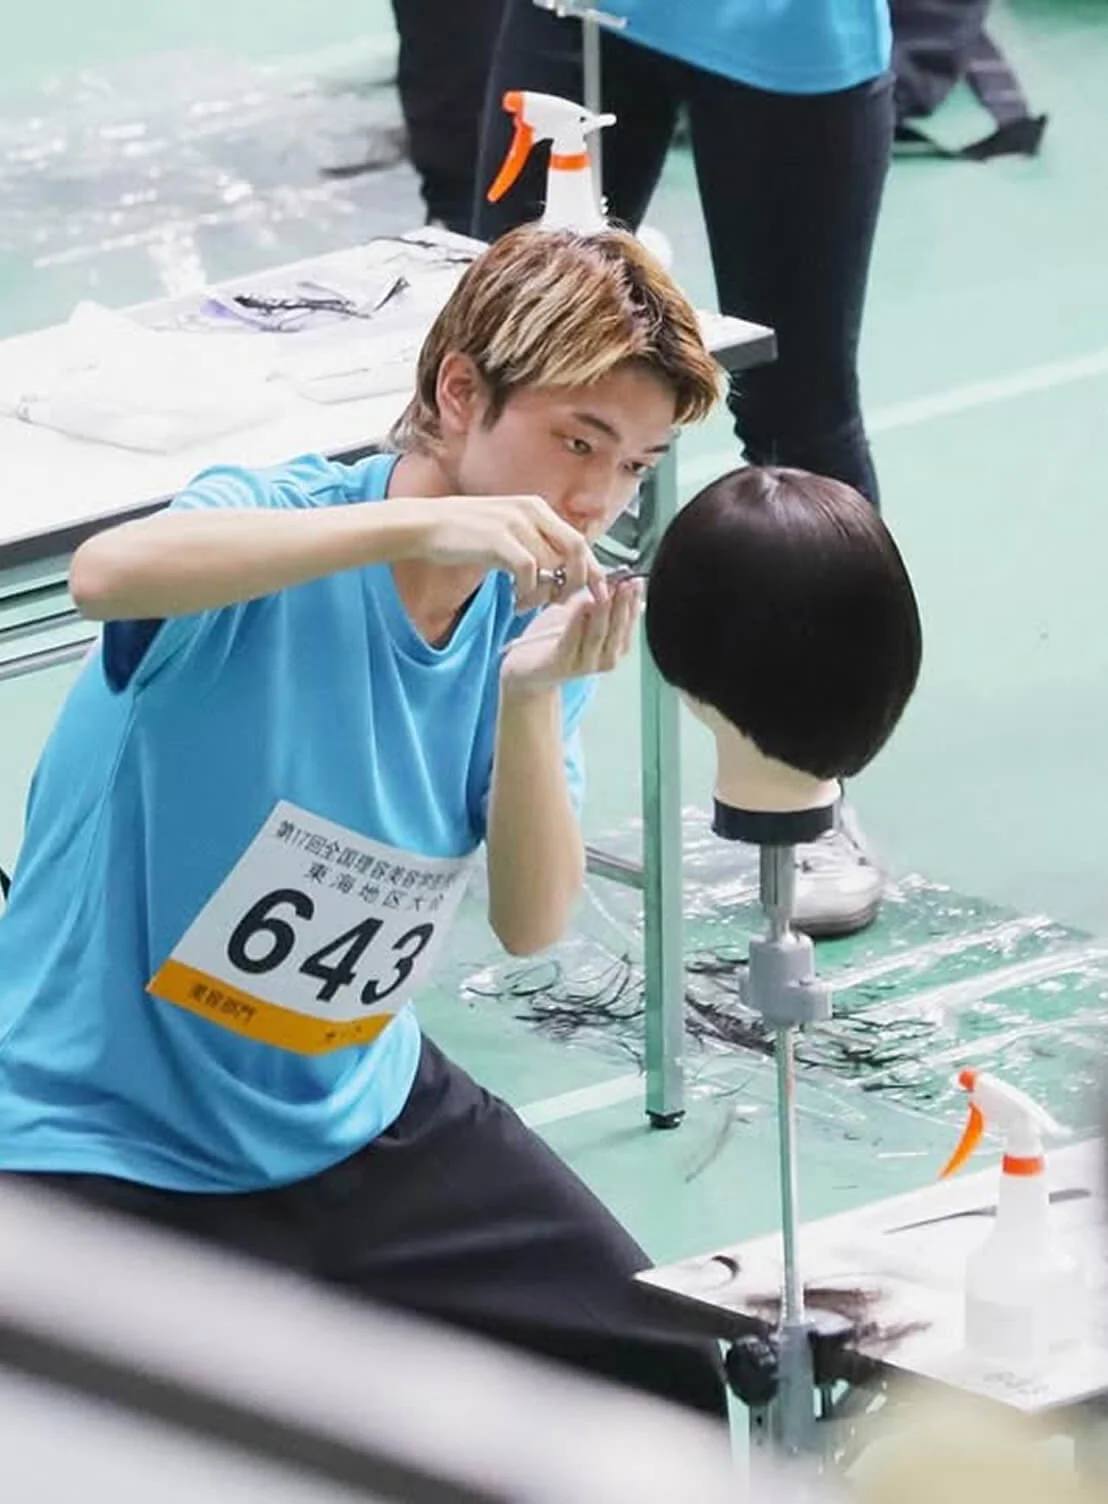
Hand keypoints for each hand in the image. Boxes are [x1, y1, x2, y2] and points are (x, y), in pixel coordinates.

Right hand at [408, 493, 605, 611]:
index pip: (579, 540)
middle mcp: (532, 511)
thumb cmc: (463, 533)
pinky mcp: (500, 539)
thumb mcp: (505, 530)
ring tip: (527, 604)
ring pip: (553, 565)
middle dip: (578, 582)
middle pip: (577, 550)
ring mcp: (516, 523)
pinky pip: (530, 573)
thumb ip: (532, 543)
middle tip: (560, 603)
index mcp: (536, 508)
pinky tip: (516, 602)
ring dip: (545, 594)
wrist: (425, 525)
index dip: (593, 570)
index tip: (597, 594)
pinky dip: (528, 593)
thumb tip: (558, 570)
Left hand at [499, 575, 643, 694]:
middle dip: (622, 602)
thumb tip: (621, 581)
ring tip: (608, 589)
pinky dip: (578, 622)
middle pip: (617, 628)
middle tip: (625, 581)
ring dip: (604, 609)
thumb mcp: (580, 616)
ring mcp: (584, 664)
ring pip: (598, 634)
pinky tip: (583, 604)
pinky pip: (572, 640)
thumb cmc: (553, 642)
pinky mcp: (562, 664)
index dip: (633, 600)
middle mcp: (604, 659)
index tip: (635, 579)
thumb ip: (599, 602)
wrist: (529, 671)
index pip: (629, 622)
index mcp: (614, 648)